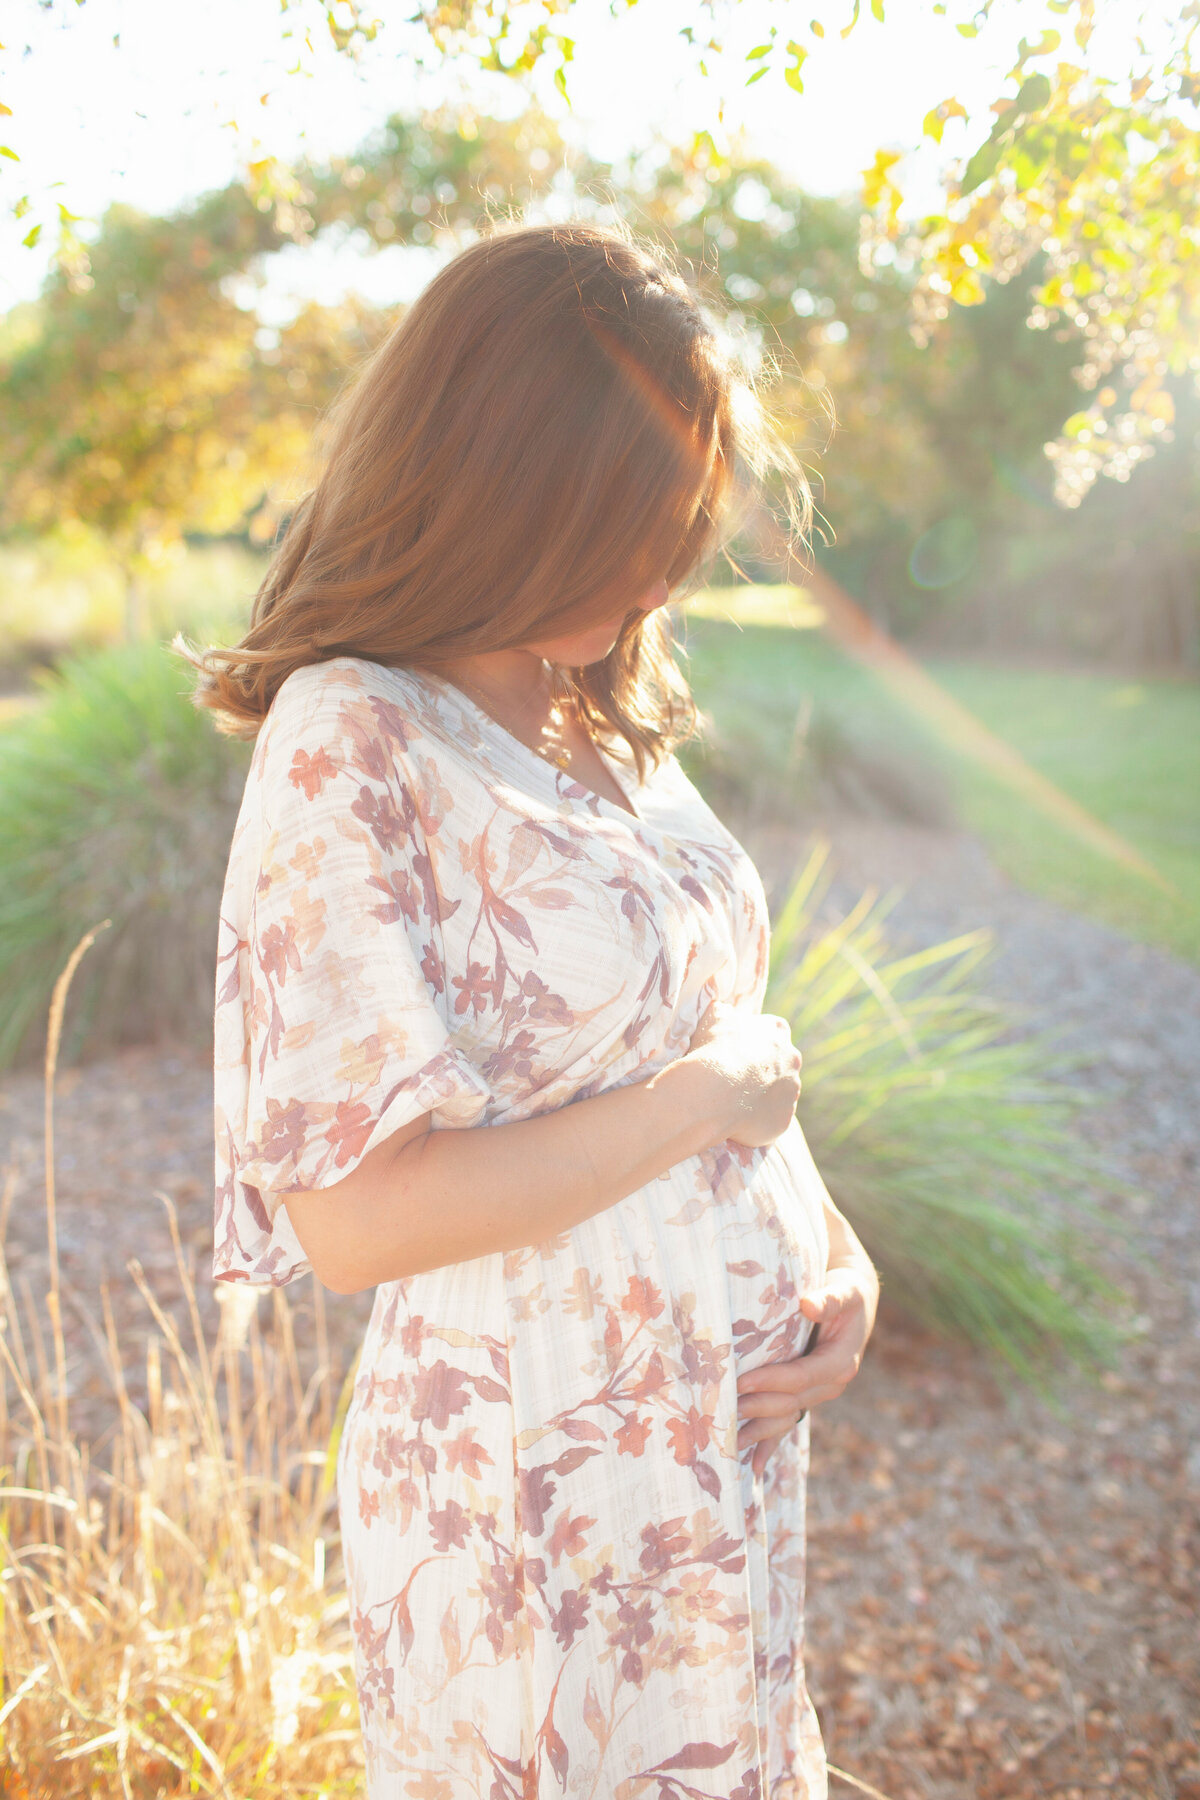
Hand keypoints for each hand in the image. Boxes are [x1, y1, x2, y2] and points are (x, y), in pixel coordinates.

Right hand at [680, 1001, 801, 1148]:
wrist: (714, 1091)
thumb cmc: (712, 1049)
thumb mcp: (714, 1016)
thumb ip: (726, 1014)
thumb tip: (725, 1013)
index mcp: (777, 1030)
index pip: (773, 1031)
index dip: (755, 1041)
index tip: (738, 1050)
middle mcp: (792, 1059)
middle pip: (780, 1064)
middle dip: (762, 1070)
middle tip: (735, 1079)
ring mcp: (791, 1092)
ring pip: (778, 1094)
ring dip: (762, 1097)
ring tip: (733, 1103)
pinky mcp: (784, 1120)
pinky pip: (771, 1120)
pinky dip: (757, 1121)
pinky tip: (736, 1121)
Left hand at [736, 1260, 878, 1477]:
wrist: (854, 1299)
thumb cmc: (848, 1290)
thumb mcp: (846, 1289)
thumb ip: (830, 1298)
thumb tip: (809, 1305)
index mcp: (841, 1362)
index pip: (801, 1377)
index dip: (771, 1381)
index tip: (741, 1382)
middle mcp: (831, 1384)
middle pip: (790, 1402)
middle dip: (758, 1407)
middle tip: (723, 1408)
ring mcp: (818, 1393)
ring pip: (786, 1416)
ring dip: (758, 1429)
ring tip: (727, 1440)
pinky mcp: (807, 1395)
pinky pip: (788, 1421)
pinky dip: (770, 1443)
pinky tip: (752, 1465)